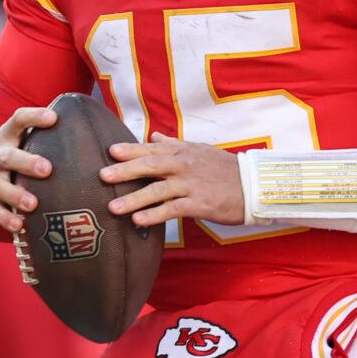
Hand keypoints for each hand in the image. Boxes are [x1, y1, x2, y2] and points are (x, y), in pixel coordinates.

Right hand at [0, 104, 61, 235]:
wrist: (2, 174)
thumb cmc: (31, 154)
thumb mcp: (40, 141)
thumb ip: (60, 135)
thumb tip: (102, 129)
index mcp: (10, 135)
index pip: (18, 119)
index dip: (34, 117)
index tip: (54, 118)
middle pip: (7, 156)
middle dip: (26, 162)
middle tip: (47, 169)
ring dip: (15, 194)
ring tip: (33, 204)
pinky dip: (6, 218)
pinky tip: (20, 225)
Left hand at [101, 135, 244, 227]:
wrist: (253, 186)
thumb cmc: (225, 170)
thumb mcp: (200, 151)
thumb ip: (173, 145)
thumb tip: (152, 136)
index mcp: (184, 152)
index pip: (152, 149)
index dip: (131, 150)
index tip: (110, 151)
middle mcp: (185, 165)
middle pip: (151, 166)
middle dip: (125, 171)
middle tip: (103, 176)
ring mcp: (191, 185)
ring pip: (158, 190)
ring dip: (134, 199)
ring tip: (113, 207)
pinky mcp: (199, 204)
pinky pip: (172, 209)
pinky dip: (154, 215)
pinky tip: (138, 221)